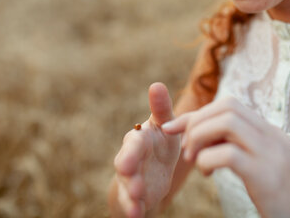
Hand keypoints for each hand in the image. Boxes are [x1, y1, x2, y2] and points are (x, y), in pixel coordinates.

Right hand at [113, 83, 180, 217]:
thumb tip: (156, 84)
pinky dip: (133, 210)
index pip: (134, 143)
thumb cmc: (161, 142)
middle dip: (126, 168)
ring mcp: (131, 179)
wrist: (157, 170)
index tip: (130, 159)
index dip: (131, 151)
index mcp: (139, 139)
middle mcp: (130, 159)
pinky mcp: (136, 197)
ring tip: (137, 200)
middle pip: (124, 163)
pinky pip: (131, 204)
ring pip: (128, 185)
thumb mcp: (164, 125)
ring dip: (131, 192)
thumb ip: (161, 109)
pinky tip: (136, 214)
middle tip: (128, 173)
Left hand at [162, 98, 289, 217]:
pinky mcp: (266, 176)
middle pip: (227, 105)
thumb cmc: (280, 200)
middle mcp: (273, 137)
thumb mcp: (261, 165)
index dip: (197, 114)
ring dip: (199, 137)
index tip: (174, 127)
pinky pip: (228, 154)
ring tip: (193, 159)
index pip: (229, 105)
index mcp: (270, 133)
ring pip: (227, 122)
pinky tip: (207, 173)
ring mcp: (271, 154)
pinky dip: (207, 159)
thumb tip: (208, 135)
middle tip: (186, 148)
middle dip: (196, 121)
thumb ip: (241, 147)